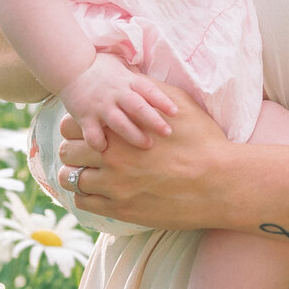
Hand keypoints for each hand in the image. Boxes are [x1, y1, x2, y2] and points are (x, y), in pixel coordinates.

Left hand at [57, 87, 230, 227]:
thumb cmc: (203, 140)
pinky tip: (96, 192)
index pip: (74, 126)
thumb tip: (128, 79)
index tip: (87, 130)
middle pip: (68, 151)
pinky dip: (85, 196)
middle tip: (84, 153)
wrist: (219, 181)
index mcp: (120, 129)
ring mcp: (114, 186)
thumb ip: (147, 91)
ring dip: (75, 174)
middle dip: (74, 150)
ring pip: (71, 179)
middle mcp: (111, 157)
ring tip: (86, 173)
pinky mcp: (121, 209)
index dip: (77, 127)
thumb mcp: (178, 103)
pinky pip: (84, 203)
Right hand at [60, 54, 178, 153]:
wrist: (70, 66)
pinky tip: (107, 151)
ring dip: (134, 135)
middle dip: (153, 120)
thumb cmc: (101, 67)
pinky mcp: (84, 116)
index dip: (162, 100)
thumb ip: (138, 78)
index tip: (175, 112)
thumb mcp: (123, 66)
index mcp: (127, 80)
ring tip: (148, 145)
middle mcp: (115, 93)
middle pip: (137, 107)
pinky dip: (99, 143)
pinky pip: (92, 134)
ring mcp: (100, 105)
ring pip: (119, 122)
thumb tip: (163, 85)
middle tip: (168, 132)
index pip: (148, 89)